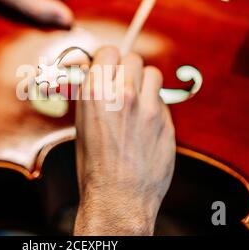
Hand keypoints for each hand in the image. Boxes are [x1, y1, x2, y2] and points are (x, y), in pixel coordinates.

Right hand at [74, 46, 175, 235]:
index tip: (108, 67)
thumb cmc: (94, 166)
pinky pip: (162, 100)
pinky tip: (146, 124)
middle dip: (127, 69)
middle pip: (132, 59)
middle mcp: (123, 95)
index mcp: (95, 94)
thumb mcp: (81, 125)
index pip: (108, 52)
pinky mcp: (166, 121)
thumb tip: (95, 74)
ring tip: (138, 101)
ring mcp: (148, 108)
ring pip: (153, 75)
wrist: (118, 198)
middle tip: (123, 85)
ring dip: (145, 83)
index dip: (108, 59)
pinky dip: (154, 106)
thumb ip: (91, 95)